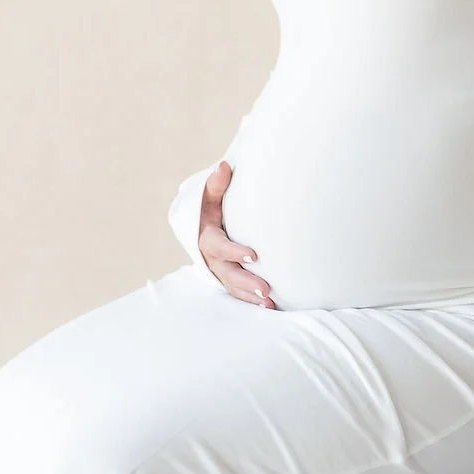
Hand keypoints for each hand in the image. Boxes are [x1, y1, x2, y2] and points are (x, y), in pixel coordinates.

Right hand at [198, 162, 275, 307]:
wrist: (203, 225)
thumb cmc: (211, 207)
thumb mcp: (209, 196)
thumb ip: (216, 184)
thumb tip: (224, 166)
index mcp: (206, 236)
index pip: (218, 246)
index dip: (234, 252)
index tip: (254, 255)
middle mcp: (211, 258)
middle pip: (227, 273)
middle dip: (246, 282)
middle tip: (266, 289)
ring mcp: (219, 271)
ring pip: (233, 287)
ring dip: (250, 296)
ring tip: (270, 302)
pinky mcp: (227, 280)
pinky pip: (238, 294)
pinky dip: (251, 301)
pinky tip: (270, 307)